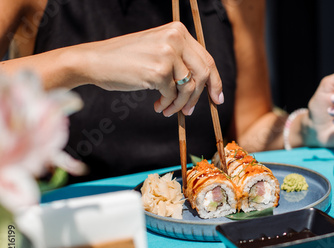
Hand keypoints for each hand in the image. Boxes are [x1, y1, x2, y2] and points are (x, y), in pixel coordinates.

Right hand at [81, 21, 222, 115]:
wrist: (95, 61)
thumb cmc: (126, 59)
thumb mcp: (158, 50)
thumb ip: (181, 60)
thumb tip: (205, 85)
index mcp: (178, 31)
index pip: (206, 59)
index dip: (215, 81)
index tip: (217, 98)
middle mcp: (175, 38)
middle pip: (203, 74)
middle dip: (198, 96)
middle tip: (189, 111)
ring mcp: (168, 54)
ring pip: (188, 87)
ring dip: (180, 104)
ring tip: (168, 109)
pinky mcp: (159, 71)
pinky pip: (172, 95)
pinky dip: (166, 104)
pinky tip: (157, 105)